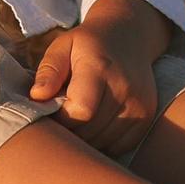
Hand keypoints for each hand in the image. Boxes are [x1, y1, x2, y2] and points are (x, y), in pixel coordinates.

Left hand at [27, 0, 173, 157]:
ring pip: (104, 142)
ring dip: (85, 140)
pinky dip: (103, 143)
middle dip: (70, 131)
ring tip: (77, 120)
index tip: (53, 109)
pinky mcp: (147, 116)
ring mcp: (140, 104)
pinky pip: (120, 146)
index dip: (61, 118)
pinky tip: (94, 126)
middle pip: (91, 131)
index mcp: (100, 68)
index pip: (81, 111)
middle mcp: (125, 88)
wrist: (128, 38)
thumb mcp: (62, 47)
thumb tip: (37, 97)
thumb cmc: (87, 45)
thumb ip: (49, 71)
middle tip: (61, 117)